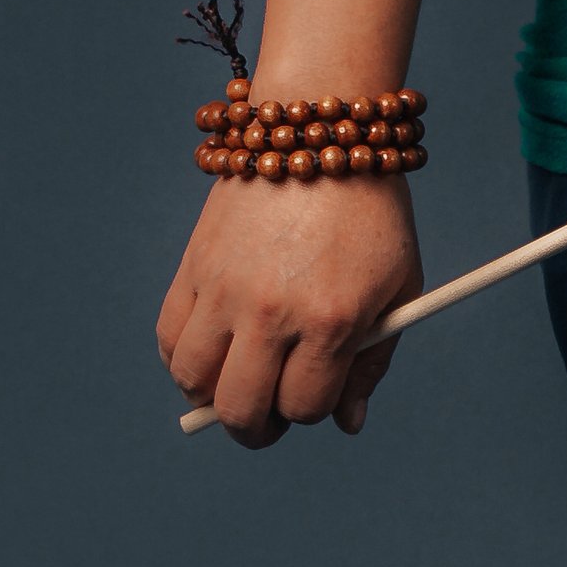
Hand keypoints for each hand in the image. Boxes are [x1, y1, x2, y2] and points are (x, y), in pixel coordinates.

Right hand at [156, 174, 423, 444]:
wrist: (315, 139)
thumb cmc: (370, 219)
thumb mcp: (398, 291)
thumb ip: (371, 363)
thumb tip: (346, 423)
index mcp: (330, 320)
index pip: (304, 406)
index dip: (313, 414)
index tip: (318, 399)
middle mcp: (270, 311)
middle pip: (241, 408)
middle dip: (257, 428)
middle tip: (268, 421)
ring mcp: (224, 289)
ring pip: (193, 380)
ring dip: (212, 397)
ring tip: (236, 384)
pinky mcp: (192, 267)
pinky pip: (169, 337)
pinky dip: (183, 360)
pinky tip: (211, 355)